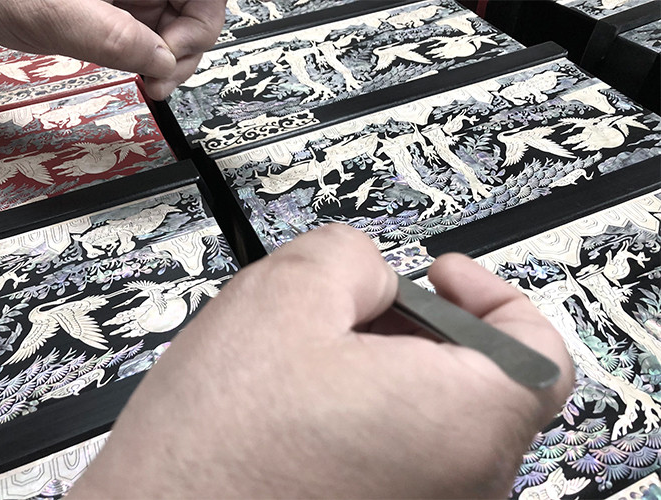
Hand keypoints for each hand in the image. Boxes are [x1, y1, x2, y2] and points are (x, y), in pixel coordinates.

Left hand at [0, 0, 225, 99]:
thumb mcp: (58, 13)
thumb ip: (117, 39)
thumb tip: (164, 64)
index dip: (201, 23)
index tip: (172, 54)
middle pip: (195, 8)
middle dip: (186, 48)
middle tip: (162, 79)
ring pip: (180, 23)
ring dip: (172, 58)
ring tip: (150, 79)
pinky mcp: (123, 5)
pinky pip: (156, 32)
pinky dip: (154, 57)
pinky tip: (141, 69)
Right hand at [69, 225, 573, 497]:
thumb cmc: (211, 456)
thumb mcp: (281, 297)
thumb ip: (349, 254)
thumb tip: (371, 270)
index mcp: (461, 426)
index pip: (535, 350)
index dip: (492, 294)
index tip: (443, 276)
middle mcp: (461, 489)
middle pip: (482, 383)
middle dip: (424, 326)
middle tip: (364, 306)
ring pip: (436, 422)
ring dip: (393, 371)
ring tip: (318, 354)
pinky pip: (404, 461)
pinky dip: (373, 418)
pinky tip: (308, 404)